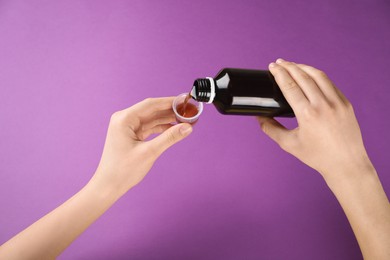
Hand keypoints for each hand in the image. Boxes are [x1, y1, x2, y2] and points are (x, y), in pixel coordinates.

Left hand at [92, 97, 192, 194]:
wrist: (108, 186)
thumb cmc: (122, 171)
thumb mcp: (149, 152)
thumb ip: (169, 138)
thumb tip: (187, 127)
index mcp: (124, 119)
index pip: (151, 104)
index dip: (170, 101)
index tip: (185, 101)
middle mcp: (124, 119)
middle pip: (152, 110)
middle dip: (171, 111)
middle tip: (189, 111)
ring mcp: (127, 127)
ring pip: (152, 118)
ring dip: (168, 119)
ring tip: (186, 120)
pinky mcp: (131, 135)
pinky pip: (149, 127)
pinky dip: (162, 128)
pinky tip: (174, 128)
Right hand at [258, 59, 372, 179]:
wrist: (346, 164)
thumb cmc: (317, 156)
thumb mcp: (289, 144)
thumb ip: (271, 129)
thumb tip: (259, 117)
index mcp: (307, 115)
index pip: (290, 86)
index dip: (279, 73)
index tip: (272, 66)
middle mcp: (323, 105)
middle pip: (303, 77)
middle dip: (289, 66)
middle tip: (279, 62)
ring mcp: (337, 102)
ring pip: (318, 76)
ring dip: (303, 67)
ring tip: (293, 64)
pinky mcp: (346, 103)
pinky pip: (330, 84)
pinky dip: (318, 76)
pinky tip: (310, 75)